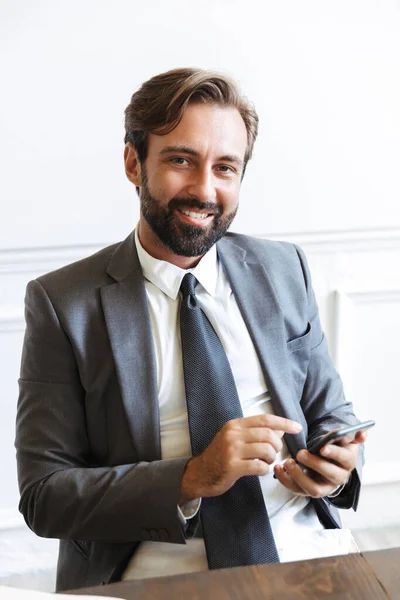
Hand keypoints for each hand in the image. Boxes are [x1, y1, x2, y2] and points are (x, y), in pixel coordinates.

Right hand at [179, 414, 301, 503]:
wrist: (200, 474)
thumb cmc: (220, 456)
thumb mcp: (236, 439)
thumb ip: (256, 433)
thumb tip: (280, 429)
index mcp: (235, 425)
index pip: (265, 419)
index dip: (283, 423)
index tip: (297, 427)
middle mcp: (233, 434)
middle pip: (268, 434)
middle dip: (277, 445)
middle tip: (273, 453)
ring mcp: (232, 450)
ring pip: (266, 450)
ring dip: (271, 458)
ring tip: (266, 462)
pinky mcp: (232, 467)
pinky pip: (259, 467)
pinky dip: (265, 470)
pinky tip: (260, 470)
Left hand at [273, 430, 366, 497]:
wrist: (328, 459)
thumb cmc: (336, 447)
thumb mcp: (345, 439)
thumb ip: (353, 435)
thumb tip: (362, 434)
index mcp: (347, 462)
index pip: (344, 459)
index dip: (334, 454)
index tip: (322, 448)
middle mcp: (338, 477)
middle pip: (329, 475)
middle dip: (314, 464)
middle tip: (300, 453)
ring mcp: (324, 486)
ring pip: (313, 489)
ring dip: (299, 476)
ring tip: (288, 462)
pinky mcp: (308, 491)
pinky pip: (297, 490)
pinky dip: (286, 481)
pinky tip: (278, 468)